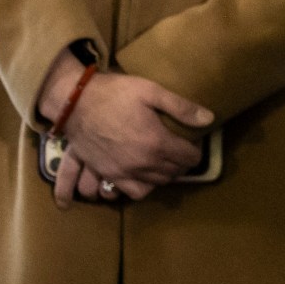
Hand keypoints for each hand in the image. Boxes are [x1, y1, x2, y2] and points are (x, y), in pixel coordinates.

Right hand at [40, 54, 212, 206]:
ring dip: (163, 177)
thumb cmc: (115, 94)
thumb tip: (209, 119)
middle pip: (174, 173)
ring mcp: (123, 172)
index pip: (189, 158)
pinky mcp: (107, 174)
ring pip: (155, 185)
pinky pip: (129, 192)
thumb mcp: (151, 91)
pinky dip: (140, 187)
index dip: (196, 152)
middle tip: (181, 152)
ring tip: (163, 163)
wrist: (75, 103)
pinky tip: (142, 176)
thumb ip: (182, 107)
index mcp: (157, 143)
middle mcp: (142, 163)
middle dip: (182, 164)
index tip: (193, 143)